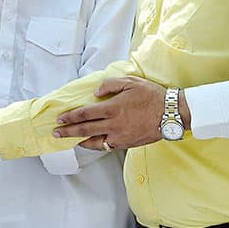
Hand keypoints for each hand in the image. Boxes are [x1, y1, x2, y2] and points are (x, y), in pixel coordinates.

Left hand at [53, 76, 167, 149]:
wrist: (172, 114)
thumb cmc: (151, 96)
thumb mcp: (130, 82)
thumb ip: (110, 85)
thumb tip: (96, 92)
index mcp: (113, 108)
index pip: (85, 114)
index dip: (71, 117)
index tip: (60, 118)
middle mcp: (114, 124)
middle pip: (85, 130)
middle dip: (69, 131)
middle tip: (56, 133)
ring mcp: (120, 136)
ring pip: (95, 141)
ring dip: (80, 141)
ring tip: (69, 140)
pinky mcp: (127, 144)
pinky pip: (107, 146)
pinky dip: (96, 146)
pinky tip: (91, 143)